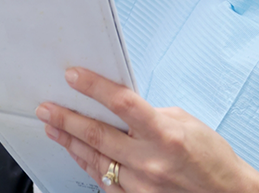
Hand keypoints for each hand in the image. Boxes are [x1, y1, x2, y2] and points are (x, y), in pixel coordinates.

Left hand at [36, 68, 258, 192]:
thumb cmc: (211, 158)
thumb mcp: (186, 122)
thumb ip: (151, 115)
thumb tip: (122, 109)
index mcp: (165, 134)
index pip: (122, 103)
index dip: (95, 87)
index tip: (74, 76)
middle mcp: (150, 161)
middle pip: (98, 135)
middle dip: (67, 119)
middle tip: (46, 109)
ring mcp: (141, 186)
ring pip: (94, 161)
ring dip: (71, 143)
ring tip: (52, 129)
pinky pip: (104, 183)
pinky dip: (88, 166)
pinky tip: (77, 154)